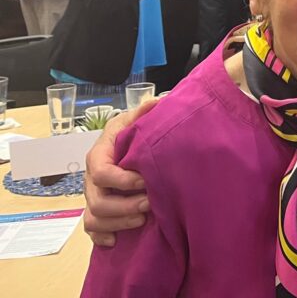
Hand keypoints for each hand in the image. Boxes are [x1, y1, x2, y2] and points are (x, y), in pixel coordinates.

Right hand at [83, 98, 159, 245]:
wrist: (125, 145)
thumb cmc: (129, 133)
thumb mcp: (133, 120)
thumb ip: (142, 113)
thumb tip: (157, 102)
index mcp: (98, 156)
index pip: (101, 172)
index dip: (122, 180)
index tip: (146, 181)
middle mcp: (91, 179)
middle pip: (97, 200)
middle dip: (124, 206)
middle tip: (150, 204)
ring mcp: (93, 196)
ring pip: (94, 218)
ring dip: (118, 223)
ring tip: (143, 220)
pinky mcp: (97, 211)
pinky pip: (91, 231)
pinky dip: (102, 238)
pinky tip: (117, 241)